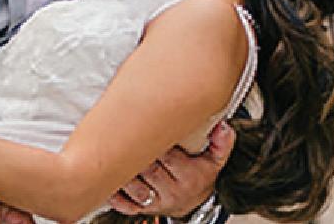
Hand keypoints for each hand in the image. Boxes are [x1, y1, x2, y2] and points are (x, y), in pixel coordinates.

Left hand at [108, 121, 233, 217]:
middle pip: (148, 168)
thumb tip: (224, 127)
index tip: (147, 124)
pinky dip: (116, 193)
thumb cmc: (200, 174)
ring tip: (116, 151)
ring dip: (123, 170)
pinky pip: (126, 205)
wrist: (194, 201)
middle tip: (126, 131)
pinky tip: (110, 179)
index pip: (168, 156)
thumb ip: (221, 143)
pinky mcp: (143, 209)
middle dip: (136, 151)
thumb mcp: (215, 159)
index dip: (154, 139)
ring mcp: (156, 202)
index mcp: (189, 177)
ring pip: (135, 186)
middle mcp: (173, 191)